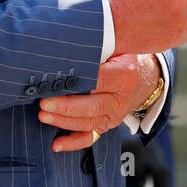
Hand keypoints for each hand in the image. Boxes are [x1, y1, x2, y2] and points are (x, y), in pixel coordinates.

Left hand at [37, 54, 159, 152]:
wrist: (143, 78)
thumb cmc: (122, 56)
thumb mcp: (117, 45)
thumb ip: (98, 44)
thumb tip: (69, 41)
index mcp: (124, 75)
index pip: (99, 79)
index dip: (78, 81)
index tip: (57, 80)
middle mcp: (121, 98)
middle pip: (93, 106)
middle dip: (66, 106)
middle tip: (44, 103)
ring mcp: (114, 115)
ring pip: (88, 123)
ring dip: (64, 122)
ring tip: (44, 116)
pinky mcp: (107, 125)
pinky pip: (90, 138)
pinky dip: (72, 143)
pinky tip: (56, 144)